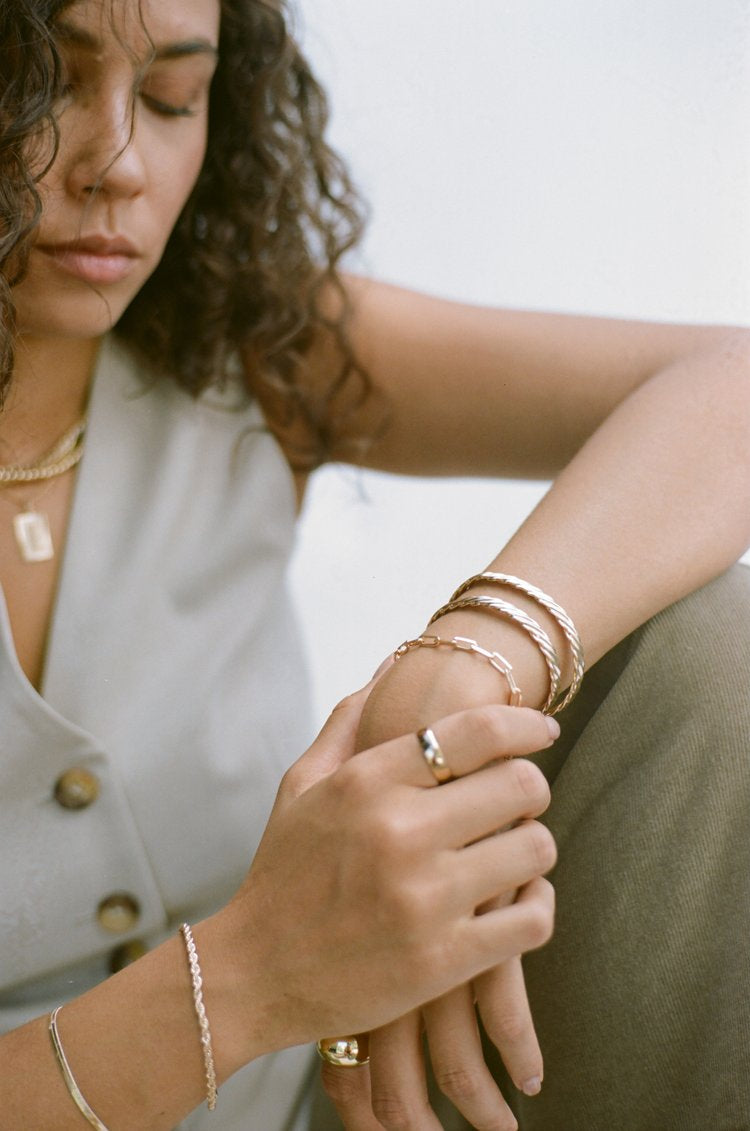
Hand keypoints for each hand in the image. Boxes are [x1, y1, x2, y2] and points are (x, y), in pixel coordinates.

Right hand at [206, 693, 556, 1078]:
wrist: (253, 974)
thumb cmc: (283, 872)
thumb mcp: (302, 785)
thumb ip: (349, 720)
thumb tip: (393, 663)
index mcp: (367, 782)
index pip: (478, 731)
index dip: (525, 724)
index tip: (541, 731)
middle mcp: (400, 832)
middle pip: (521, 785)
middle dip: (530, 787)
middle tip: (518, 799)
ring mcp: (425, 899)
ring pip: (536, 848)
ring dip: (533, 846)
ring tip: (513, 851)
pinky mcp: (444, 960)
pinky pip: (533, 919)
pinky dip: (536, 905)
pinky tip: (516, 900)